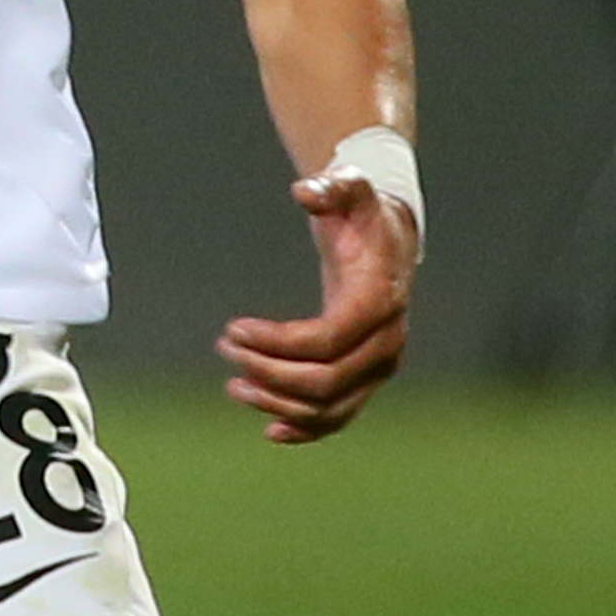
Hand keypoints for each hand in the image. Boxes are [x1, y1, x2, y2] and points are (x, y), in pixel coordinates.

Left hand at [217, 169, 413, 443]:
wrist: (389, 241)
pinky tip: (269, 428)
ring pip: (328, 409)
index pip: (327, 340)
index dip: (276, 342)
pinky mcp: (366, 382)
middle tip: (226, 347)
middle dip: (267, 371)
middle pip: (323, 382)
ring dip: (276, 404)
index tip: (233, 328)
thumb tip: (305, 190)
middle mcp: (387, 343)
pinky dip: (305, 430)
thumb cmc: (363, 217)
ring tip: (233, 384)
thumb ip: (331, 185)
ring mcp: (379, 368)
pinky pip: (337, 419)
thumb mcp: (350, 189)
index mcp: (380, 301)